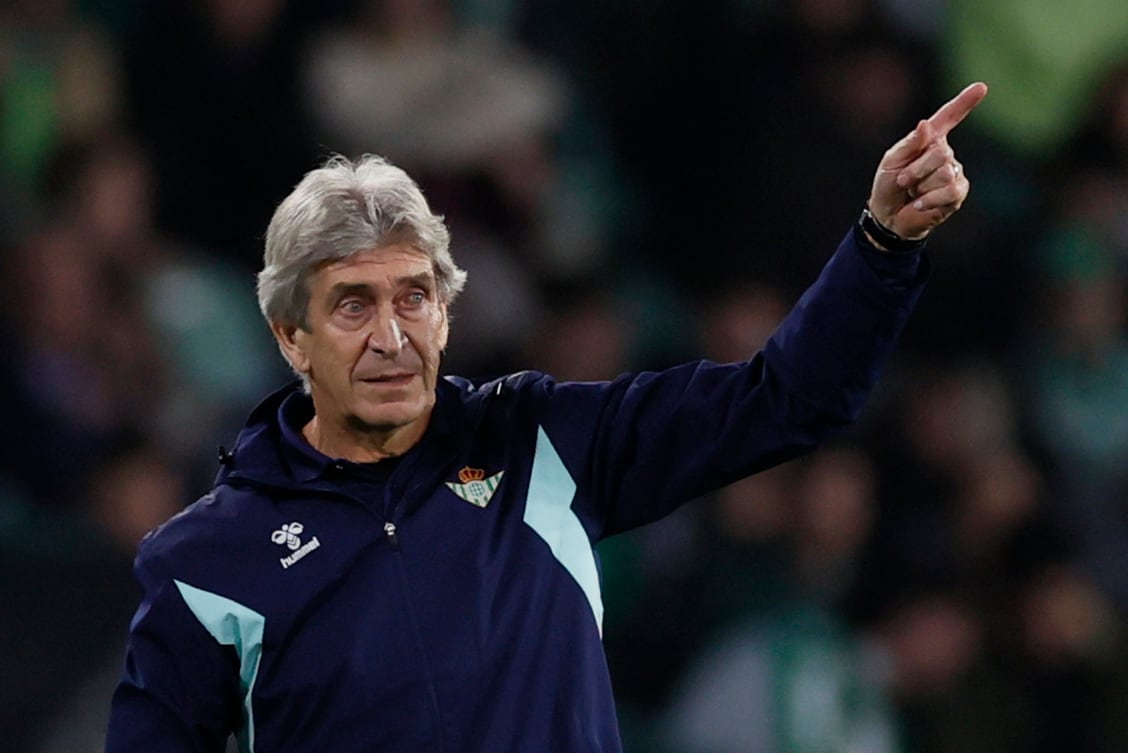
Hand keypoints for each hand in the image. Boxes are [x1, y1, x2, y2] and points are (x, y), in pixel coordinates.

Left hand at [867, 82, 987, 240]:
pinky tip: (920, 203)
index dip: (964, 102)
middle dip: (917, 169)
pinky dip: (931, 199)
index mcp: (930, 140)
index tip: (981, 87)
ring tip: (913, 193)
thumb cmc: (888, 185)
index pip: (949, 117)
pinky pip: (951, 191)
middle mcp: (945, 153)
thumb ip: (910, 144)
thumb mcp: (891, 161)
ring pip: (945, 173)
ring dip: (921, 186)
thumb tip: (925, 124)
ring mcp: (954, 173)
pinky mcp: (958, 193)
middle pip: (941, 152)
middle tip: (904, 181)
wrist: (889, 217)